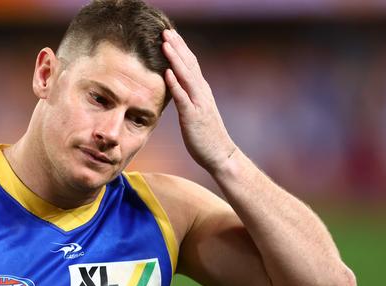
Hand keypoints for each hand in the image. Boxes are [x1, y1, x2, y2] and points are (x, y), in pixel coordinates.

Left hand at [162, 29, 235, 172]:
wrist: (220, 154)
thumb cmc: (206, 135)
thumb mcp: (196, 111)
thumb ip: (188, 97)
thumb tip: (176, 86)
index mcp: (201, 91)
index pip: (190, 64)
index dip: (180, 49)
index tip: (170, 35)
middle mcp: (202, 93)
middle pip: (189, 64)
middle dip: (177, 46)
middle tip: (166, 30)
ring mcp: (199, 103)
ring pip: (186, 76)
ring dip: (175, 59)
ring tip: (164, 43)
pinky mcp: (193, 116)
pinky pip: (183, 97)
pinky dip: (175, 84)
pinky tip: (167, 72)